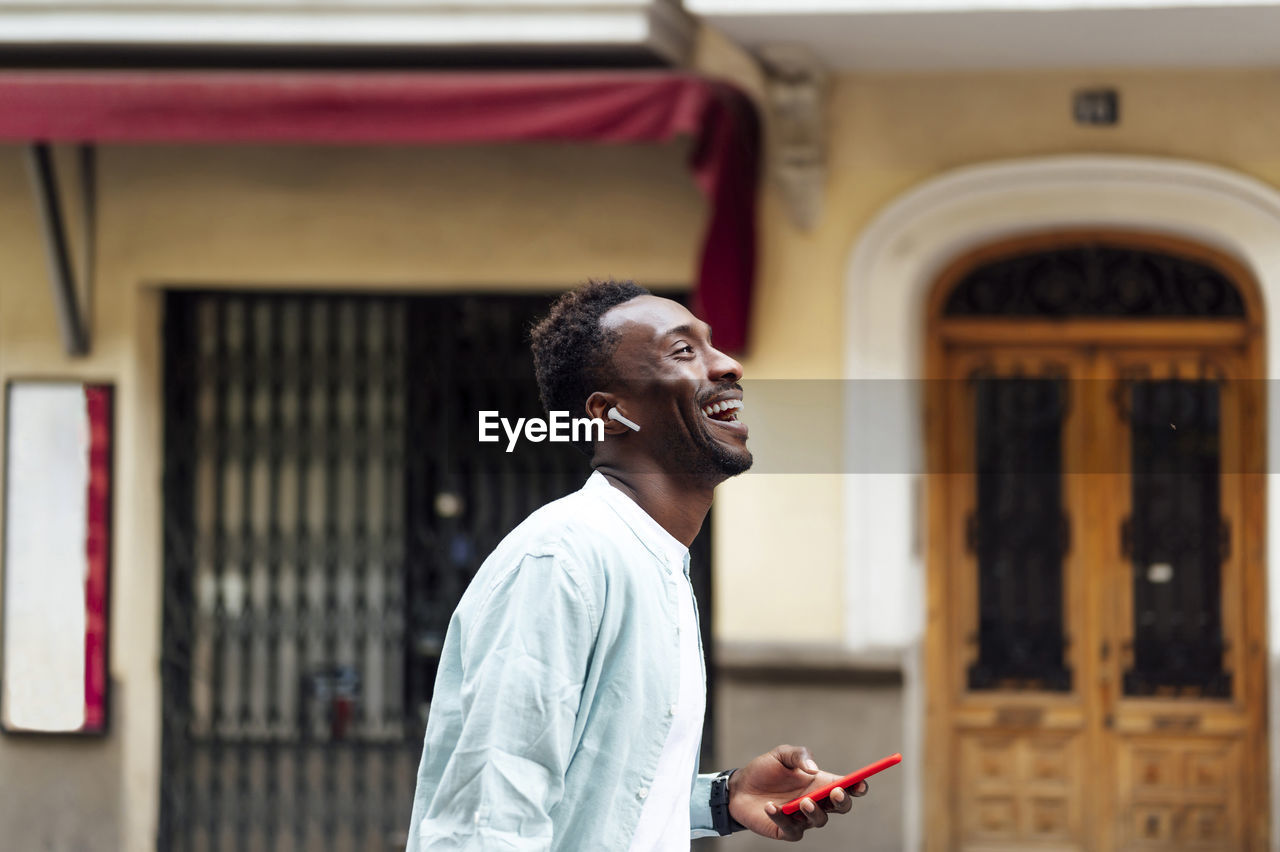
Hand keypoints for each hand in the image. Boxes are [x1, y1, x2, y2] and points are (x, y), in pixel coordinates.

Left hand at [727, 744, 868, 841]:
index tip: (861, 783)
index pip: (846, 786)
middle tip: (836, 793)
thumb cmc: (764, 770)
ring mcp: (802, 818)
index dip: (858, 786)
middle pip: (841, 807)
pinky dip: (782, 818)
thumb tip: (813, 769)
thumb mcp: (781, 754)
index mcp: (819, 782)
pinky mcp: (787, 830)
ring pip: (820, 820)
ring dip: (815, 811)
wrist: (739, 787)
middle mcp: (815, 801)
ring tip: (803, 801)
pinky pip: (791, 829)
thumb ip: (799, 755)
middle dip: (843, 801)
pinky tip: (769, 806)